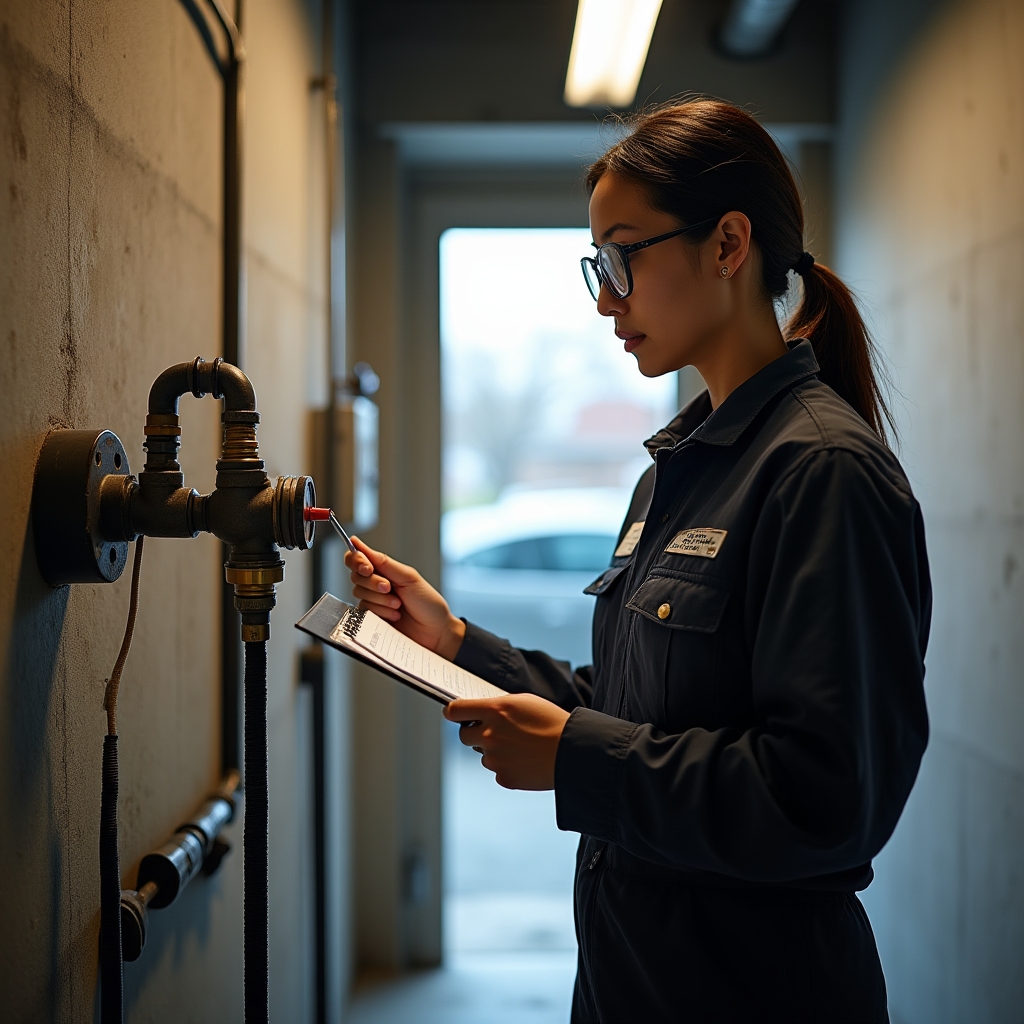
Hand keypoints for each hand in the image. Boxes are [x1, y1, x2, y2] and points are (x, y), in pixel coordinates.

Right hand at [344, 536, 465, 658]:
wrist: (436, 632)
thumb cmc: (428, 603)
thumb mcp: (409, 578)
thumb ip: (383, 562)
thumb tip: (358, 543)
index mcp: (384, 570)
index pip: (357, 559)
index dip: (356, 560)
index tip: (367, 568)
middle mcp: (375, 585)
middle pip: (356, 577)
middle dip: (373, 582)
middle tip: (390, 588)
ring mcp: (373, 602)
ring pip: (359, 594)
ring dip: (381, 600)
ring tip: (398, 605)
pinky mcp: (371, 620)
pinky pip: (363, 612)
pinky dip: (381, 612)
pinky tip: (395, 616)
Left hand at [443, 693, 570, 789]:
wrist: (574, 752)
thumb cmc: (552, 722)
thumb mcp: (524, 701)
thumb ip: (498, 706)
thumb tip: (481, 711)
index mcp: (494, 711)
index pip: (455, 710)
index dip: (453, 712)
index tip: (455, 714)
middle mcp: (489, 735)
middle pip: (464, 735)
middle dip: (474, 732)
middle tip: (494, 731)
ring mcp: (495, 759)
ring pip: (483, 754)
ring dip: (494, 750)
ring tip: (521, 746)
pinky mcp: (504, 778)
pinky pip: (497, 771)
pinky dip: (507, 766)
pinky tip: (526, 760)